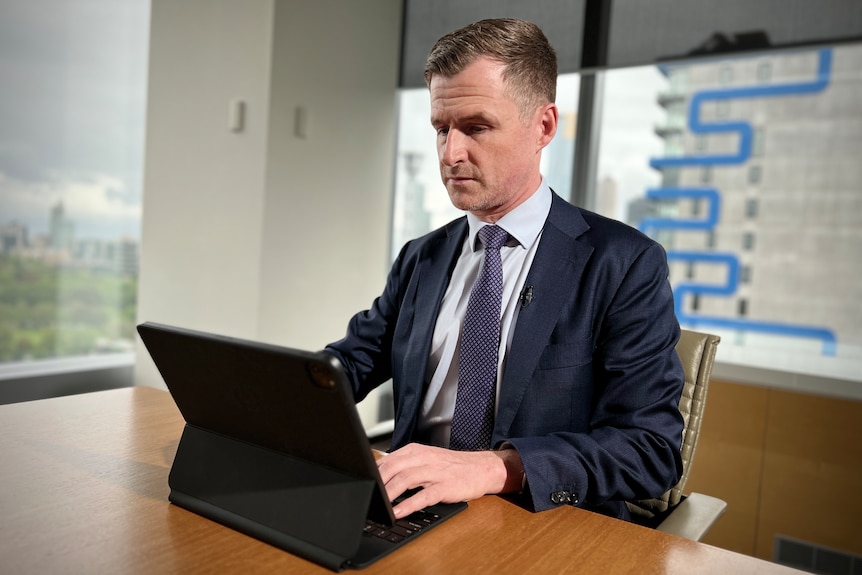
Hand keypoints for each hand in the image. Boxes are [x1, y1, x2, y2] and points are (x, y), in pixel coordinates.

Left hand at [376, 443, 523, 517]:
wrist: (481, 468)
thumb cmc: (451, 467)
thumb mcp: (426, 460)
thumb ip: (405, 466)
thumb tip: (380, 478)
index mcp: (416, 451)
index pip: (388, 460)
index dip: (373, 473)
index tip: (362, 484)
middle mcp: (424, 458)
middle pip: (393, 468)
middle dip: (377, 483)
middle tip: (366, 496)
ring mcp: (435, 472)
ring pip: (405, 480)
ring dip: (389, 494)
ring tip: (378, 505)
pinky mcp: (445, 486)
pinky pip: (423, 496)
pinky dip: (408, 504)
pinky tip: (398, 512)